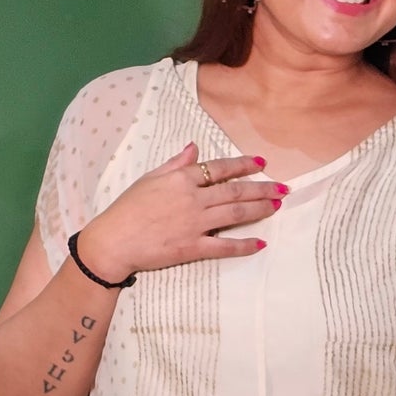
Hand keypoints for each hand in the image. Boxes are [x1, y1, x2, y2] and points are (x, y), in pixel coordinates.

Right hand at [77, 144, 284, 280]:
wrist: (113, 241)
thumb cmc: (127, 208)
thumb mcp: (149, 178)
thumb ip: (176, 164)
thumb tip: (195, 148)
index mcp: (181, 179)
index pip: (219, 168)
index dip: (243, 164)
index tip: (261, 162)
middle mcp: (192, 199)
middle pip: (235, 190)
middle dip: (262, 188)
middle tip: (283, 187)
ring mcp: (194, 223)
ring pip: (235, 213)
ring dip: (259, 209)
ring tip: (277, 205)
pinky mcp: (192, 247)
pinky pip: (224, 246)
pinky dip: (244, 245)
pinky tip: (261, 243)